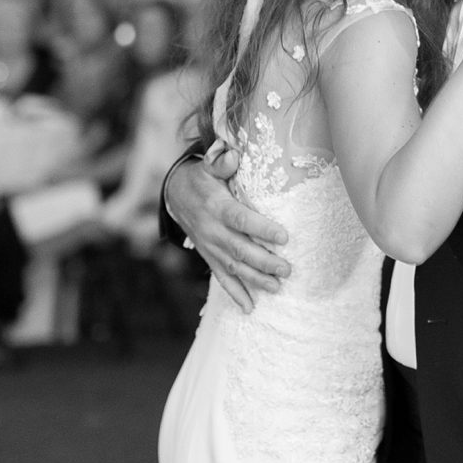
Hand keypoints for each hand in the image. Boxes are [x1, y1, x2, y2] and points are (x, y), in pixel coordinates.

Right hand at [165, 148, 290, 313]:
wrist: (175, 195)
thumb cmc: (202, 179)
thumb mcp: (208, 166)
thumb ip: (221, 162)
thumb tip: (233, 156)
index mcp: (216, 206)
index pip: (240, 219)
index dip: (261, 229)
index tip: (284, 236)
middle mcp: (211, 230)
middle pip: (239, 249)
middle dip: (264, 261)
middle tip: (287, 269)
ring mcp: (209, 246)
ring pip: (233, 267)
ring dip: (255, 279)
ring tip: (277, 287)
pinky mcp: (209, 256)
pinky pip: (221, 278)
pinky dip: (235, 293)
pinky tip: (250, 307)